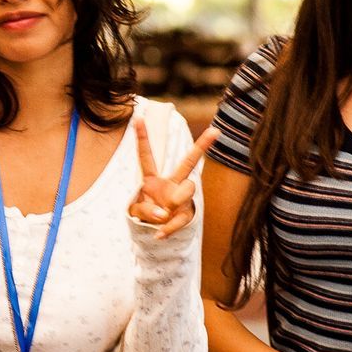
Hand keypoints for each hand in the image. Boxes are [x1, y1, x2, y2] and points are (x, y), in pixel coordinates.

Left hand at [127, 121, 215, 239]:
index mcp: (152, 178)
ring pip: (188, 189)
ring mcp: (181, 197)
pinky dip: (168, 228)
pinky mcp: (186, 214)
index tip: (137, 117)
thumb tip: (164, 213)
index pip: (147, 156)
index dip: (142, 137)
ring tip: (162, 215)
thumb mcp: (136, 211)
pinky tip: (159, 234)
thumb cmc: (144, 213)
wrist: (155, 230)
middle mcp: (171, 183)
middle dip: (202, 146)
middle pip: (188, 163)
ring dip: (174, 201)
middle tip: (215, 131)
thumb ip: (145, 210)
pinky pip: (181, 218)